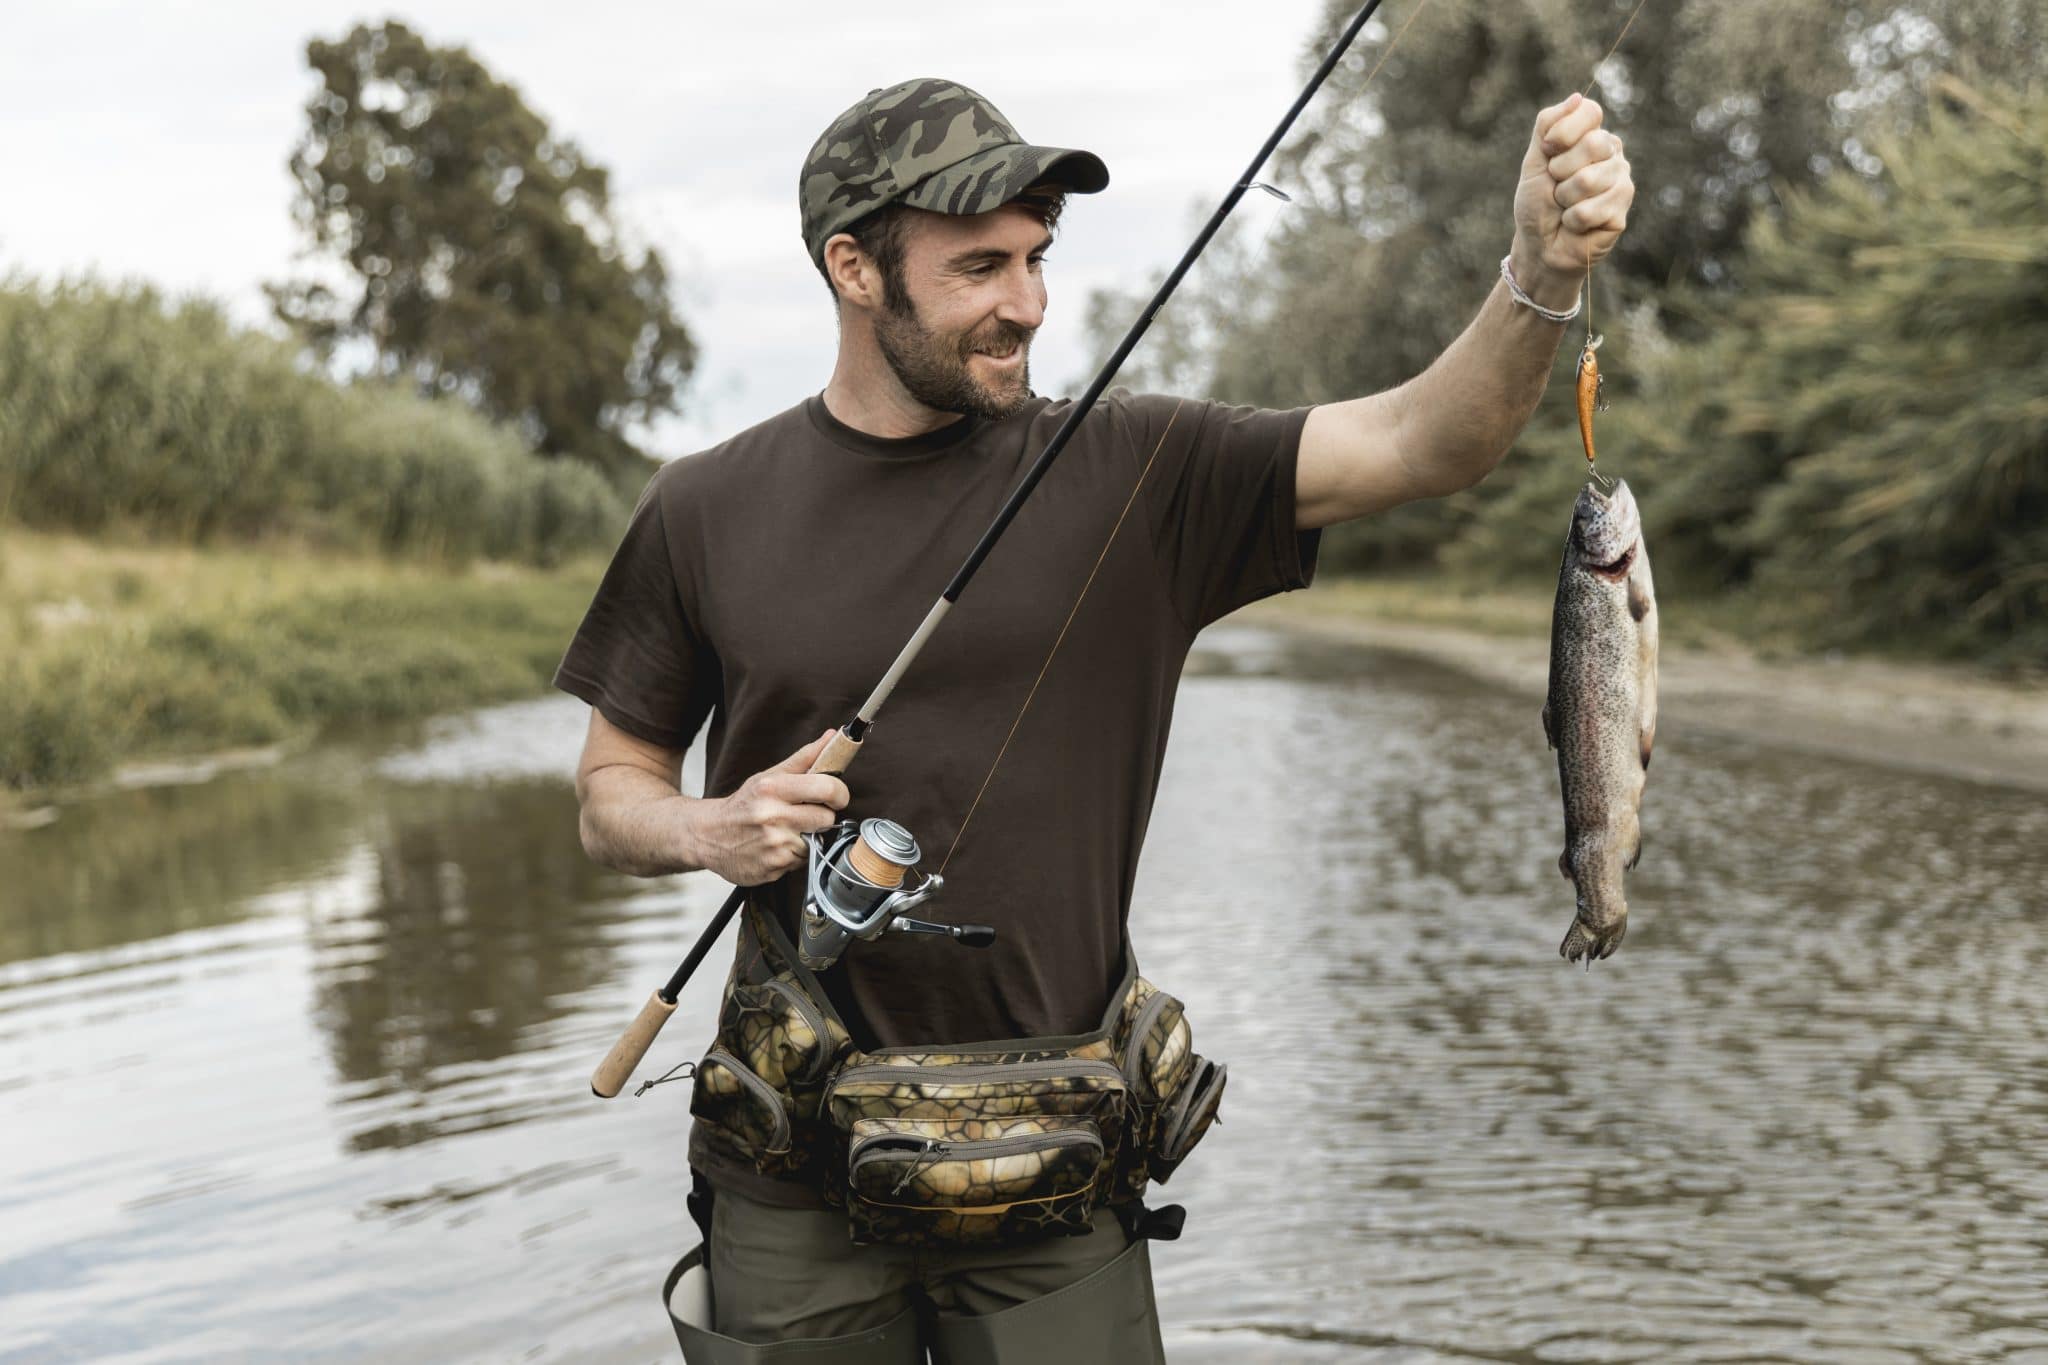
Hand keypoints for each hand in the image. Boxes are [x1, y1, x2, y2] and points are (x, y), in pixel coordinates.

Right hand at [690, 729, 849, 885]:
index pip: (826, 788)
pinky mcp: (773, 868)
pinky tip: (776, 847)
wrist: (708, 835)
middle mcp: (772, 816)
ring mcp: (773, 845)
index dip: (839, 793)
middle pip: (827, 818)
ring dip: (807, 838)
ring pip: (816, 841)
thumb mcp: (769, 776)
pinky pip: (802, 861)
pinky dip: (793, 855)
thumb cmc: (744, 804)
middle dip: (821, 816)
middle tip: (805, 814)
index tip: (836, 796)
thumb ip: (805, 758)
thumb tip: (833, 736)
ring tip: (785, 832)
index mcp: (772, 789)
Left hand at [1513, 92, 1633, 287]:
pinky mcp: (1622, 210)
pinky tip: (1576, 225)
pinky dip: (1574, 220)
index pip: (1590, 113)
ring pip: (1589, 179)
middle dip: (1560, 171)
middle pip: (1592, 144)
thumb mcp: (1534, 160)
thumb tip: (1577, 97)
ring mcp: (1621, 181)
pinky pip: (1592, 208)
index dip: (1563, 134)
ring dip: (1565, 199)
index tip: (1548, 153)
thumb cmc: (1536, 204)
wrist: (1539, 246)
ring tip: (1565, 207)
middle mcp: (1612, 154)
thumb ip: (1549, 124)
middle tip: (1556, 187)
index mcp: (1592, 136)